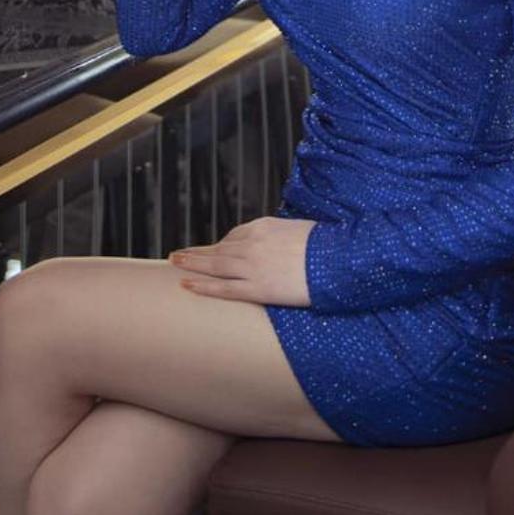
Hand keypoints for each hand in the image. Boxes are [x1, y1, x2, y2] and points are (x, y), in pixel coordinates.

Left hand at [170, 216, 315, 306]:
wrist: (338, 259)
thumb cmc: (326, 245)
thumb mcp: (300, 230)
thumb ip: (283, 237)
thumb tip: (281, 245)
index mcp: (264, 226)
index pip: (235, 236)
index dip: (221, 245)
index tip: (212, 251)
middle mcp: (253, 244)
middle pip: (219, 249)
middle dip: (197, 252)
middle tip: (177, 254)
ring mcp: (253, 266)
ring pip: (215, 266)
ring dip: (192, 264)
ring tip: (174, 264)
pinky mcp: (258, 288)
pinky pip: (224, 288)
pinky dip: (203, 286)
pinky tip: (188, 285)